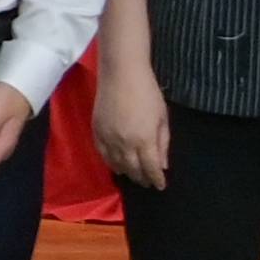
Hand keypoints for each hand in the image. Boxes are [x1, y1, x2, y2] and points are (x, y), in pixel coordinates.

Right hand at [91, 58, 171, 189]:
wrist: (121, 74)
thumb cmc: (147, 92)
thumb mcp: (162, 118)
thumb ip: (163, 143)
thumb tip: (162, 164)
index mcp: (144, 140)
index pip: (150, 168)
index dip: (156, 179)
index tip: (160, 185)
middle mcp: (125, 143)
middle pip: (133, 169)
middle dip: (142, 178)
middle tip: (147, 182)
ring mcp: (108, 138)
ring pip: (116, 164)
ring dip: (126, 172)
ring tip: (133, 176)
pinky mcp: (96, 131)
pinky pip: (102, 153)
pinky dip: (110, 162)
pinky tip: (116, 164)